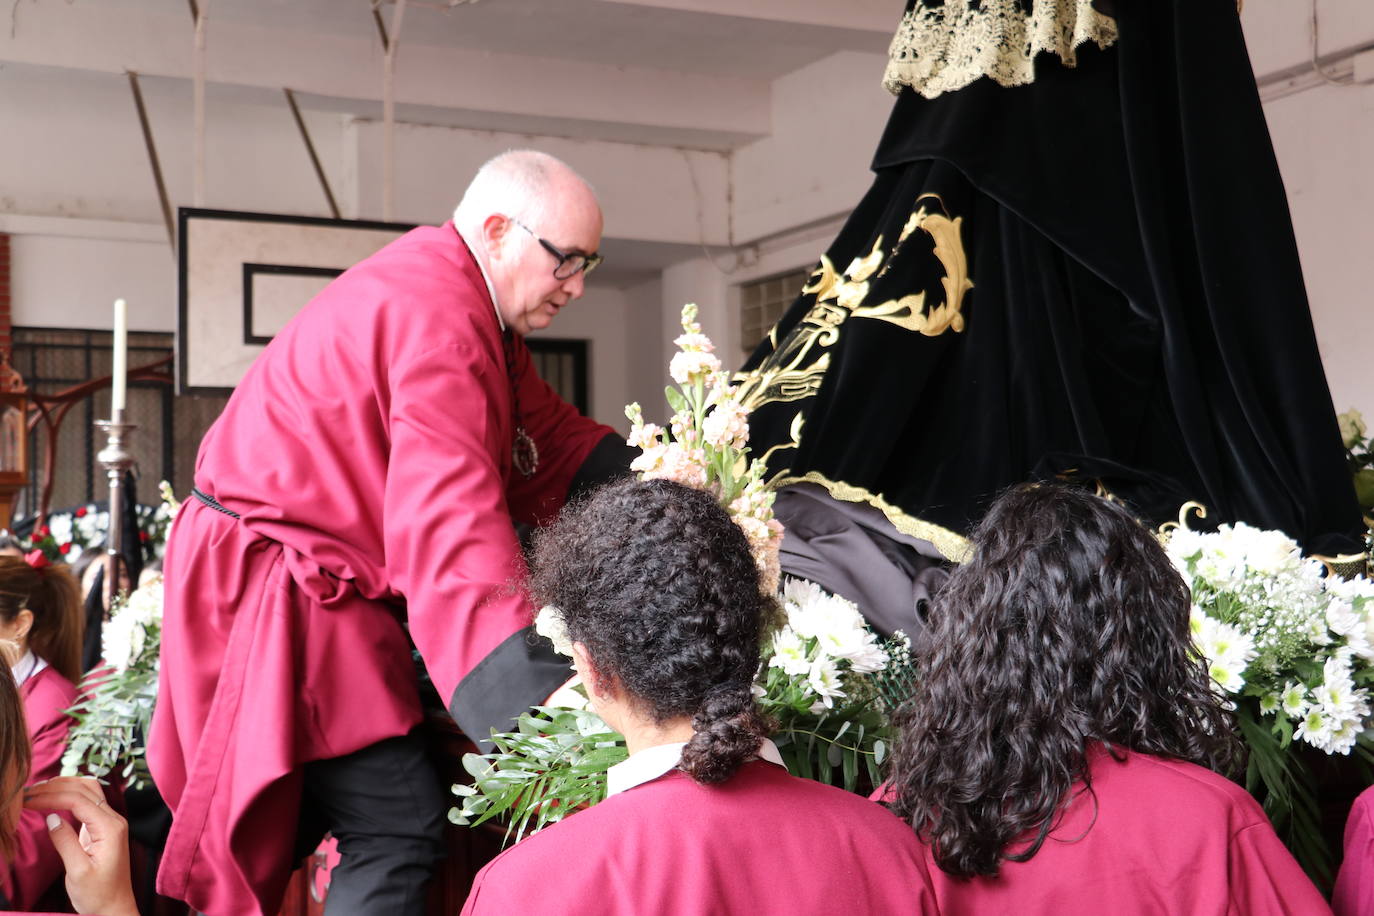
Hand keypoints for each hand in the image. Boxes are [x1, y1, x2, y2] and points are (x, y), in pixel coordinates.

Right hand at [24, 777, 138, 915]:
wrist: (113, 907)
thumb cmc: (98, 894)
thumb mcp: (78, 871)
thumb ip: (65, 842)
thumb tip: (51, 817)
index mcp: (110, 828)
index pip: (79, 800)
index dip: (51, 796)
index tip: (27, 800)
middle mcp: (114, 820)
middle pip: (86, 788)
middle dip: (56, 786)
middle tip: (28, 792)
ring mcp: (109, 823)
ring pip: (89, 791)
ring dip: (64, 787)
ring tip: (38, 791)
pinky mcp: (102, 829)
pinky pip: (87, 803)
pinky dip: (69, 796)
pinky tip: (52, 799)